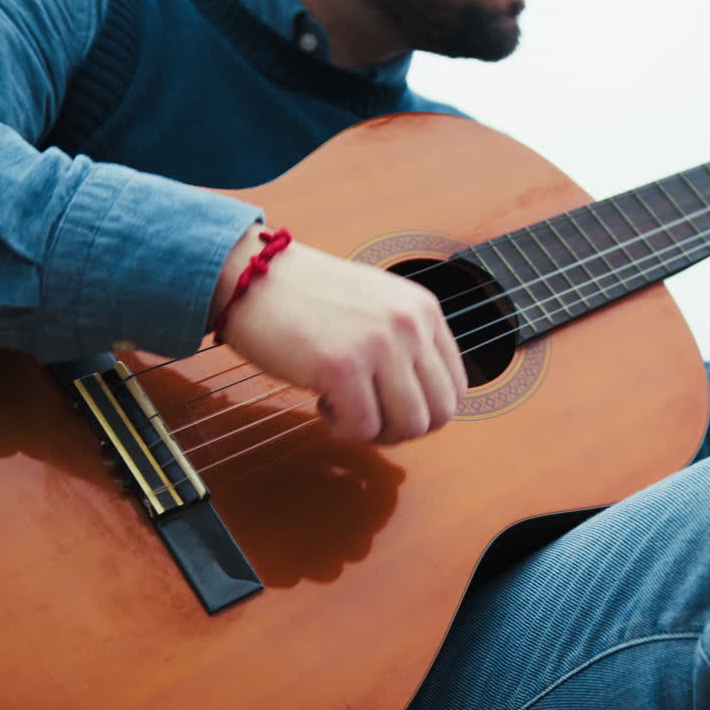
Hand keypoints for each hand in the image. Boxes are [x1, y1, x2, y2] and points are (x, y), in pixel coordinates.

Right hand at [210, 225, 468, 443]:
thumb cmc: (307, 297)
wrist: (253, 277)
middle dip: (403, 430)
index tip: (390, 407)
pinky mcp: (341, 366)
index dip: (424, 412)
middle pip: (439, 414)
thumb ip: (408, 344)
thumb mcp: (378, 306)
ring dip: (376, 432)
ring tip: (345, 408)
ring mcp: (378, 344)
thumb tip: (426, 405)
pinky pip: (362, 429)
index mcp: (423, 310)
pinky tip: (322, 404)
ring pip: (408, 426)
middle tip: (369, 417)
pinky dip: (342, 429)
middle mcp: (409, 324)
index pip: (456, 388)